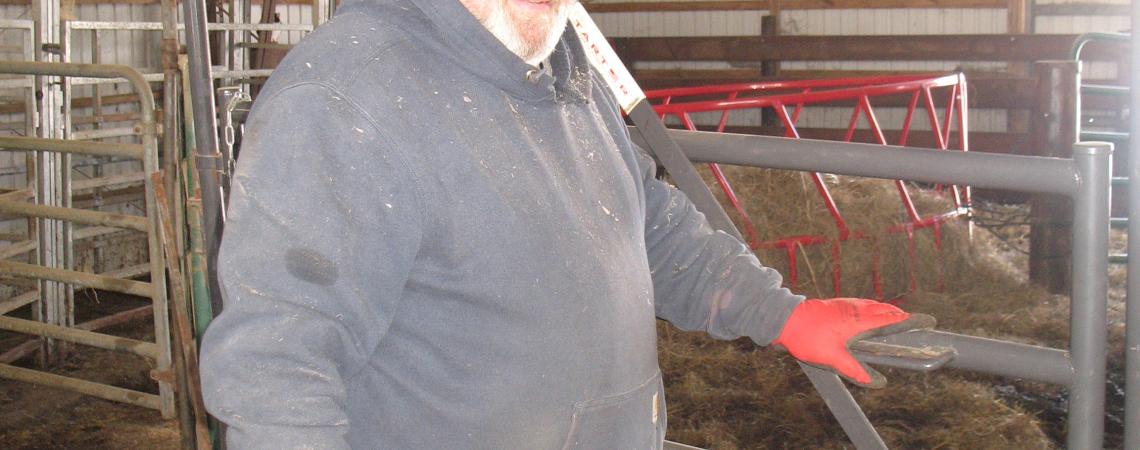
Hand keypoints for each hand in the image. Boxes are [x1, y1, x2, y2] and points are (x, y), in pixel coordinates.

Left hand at [771, 298, 929, 387]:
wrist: (784, 319)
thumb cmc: (807, 336)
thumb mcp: (832, 358)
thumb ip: (855, 370)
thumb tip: (876, 382)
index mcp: (859, 320)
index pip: (892, 319)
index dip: (911, 321)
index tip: (929, 321)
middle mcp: (855, 309)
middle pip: (884, 310)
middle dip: (900, 315)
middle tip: (914, 321)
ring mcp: (845, 305)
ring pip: (872, 306)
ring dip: (885, 311)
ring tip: (894, 318)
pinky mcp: (836, 305)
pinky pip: (861, 306)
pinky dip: (871, 310)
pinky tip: (866, 317)